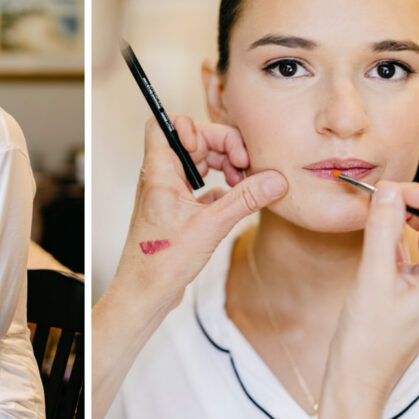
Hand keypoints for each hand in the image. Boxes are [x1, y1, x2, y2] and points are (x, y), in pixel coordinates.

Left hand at [110, 113, 287, 312]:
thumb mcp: (210, 226)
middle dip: (221, 146)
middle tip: (244, 165)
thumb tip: (275, 179)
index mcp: (159, 172)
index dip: (192, 125)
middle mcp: (161, 178)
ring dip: (222, 166)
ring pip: (198, 164)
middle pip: (192, 141)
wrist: (144, 294)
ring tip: (242, 182)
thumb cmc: (160, 262)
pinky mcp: (176, 211)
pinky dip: (219, 188)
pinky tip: (234, 201)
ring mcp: (168, 194)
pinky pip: (201, 187)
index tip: (215, 146)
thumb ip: (244, 199)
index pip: (164, 125)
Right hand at [324, 181, 418, 412]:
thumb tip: (389, 191)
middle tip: (385, 196)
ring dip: (409, 218)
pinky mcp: (415, 292)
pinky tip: (378, 233)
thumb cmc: (367, 343)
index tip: (401, 190)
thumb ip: (383, 231)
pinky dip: (398, 237)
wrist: (356, 381)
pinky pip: (415, 253)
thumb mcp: (372, 280)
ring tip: (380, 210)